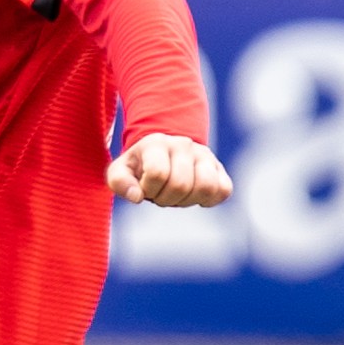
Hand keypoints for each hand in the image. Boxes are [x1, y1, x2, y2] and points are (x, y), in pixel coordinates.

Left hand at [108, 131, 230, 207]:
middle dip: (165, 199)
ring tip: (176, 195)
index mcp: (156, 143)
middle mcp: (183, 144)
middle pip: (181, 185)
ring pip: (206, 187)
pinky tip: (193, 196)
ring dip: (187, 201)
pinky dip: (209, 201)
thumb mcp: (120, 171)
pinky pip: (224, 190)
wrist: (162, 155)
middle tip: (159, 194)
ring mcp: (204, 155)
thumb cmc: (139, 167)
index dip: (149, 190)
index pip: (158, 173)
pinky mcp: (219, 168)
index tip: (144, 189)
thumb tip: (136, 196)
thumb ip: (119, 182)